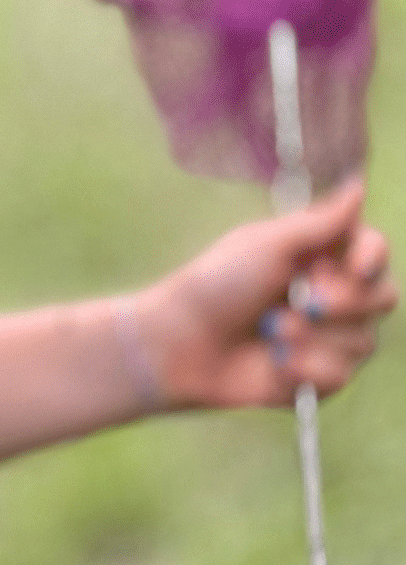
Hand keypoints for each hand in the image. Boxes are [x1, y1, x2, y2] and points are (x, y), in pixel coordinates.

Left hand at [136, 178, 395, 409]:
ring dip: (313, 338)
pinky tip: (274, 363)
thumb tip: (359, 186)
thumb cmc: (217, 284)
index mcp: (320, 256)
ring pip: (363, 342)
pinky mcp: (316, 379)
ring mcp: (327, 339)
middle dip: (345, 302)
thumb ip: (321, 222)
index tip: (355, 266)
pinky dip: (305, 370)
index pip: (375, 251)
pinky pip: (340, 377)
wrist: (181, 344)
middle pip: (383, 298)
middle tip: (304, 302)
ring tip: (269, 332)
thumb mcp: (267, 245)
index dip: (372, 258)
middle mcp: (331, 296)